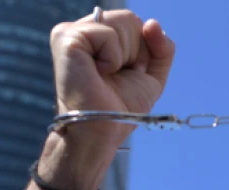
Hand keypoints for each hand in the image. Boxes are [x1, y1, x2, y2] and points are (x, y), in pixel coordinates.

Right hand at [50, 9, 175, 149]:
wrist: (103, 131)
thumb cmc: (121, 107)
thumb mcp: (152, 75)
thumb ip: (162, 47)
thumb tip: (152, 23)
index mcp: (99, 35)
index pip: (135, 23)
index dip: (141, 52)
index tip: (125, 74)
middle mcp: (83, 29)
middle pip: (130, 19)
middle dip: (134, 52)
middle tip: (115, 76)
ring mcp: (72, 32)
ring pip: (122, 22)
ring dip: (124, 56)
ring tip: (105, 75)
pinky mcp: (66, 38)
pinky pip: (107, 34)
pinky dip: (112, 57)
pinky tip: (98, 73)